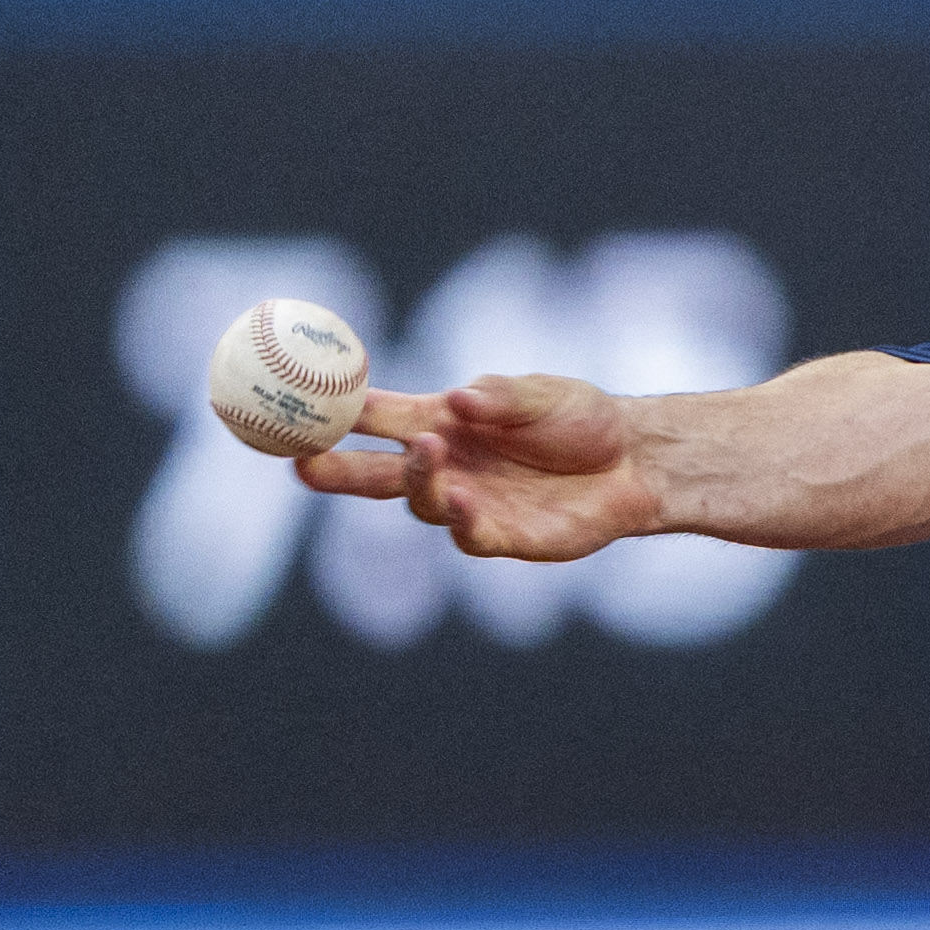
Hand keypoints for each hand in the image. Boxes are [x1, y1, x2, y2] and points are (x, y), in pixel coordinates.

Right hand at [295, 369, 668, 562]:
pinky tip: (462, 502)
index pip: (374, 418)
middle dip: (335, 471)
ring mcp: (469, 503)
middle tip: (303, 464)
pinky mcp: (503, 536)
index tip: (294, 403)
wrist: (635, 461)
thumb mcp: (542, 393)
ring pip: (419, 502)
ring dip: (418, 479)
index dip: (333, 413)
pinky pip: (469, 535)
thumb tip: (459, 400)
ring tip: (429, 451)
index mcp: (440, 423)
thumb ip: (500, 397)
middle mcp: (445, 466)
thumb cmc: (580, 419)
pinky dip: (461, 520)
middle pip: (373, 473)